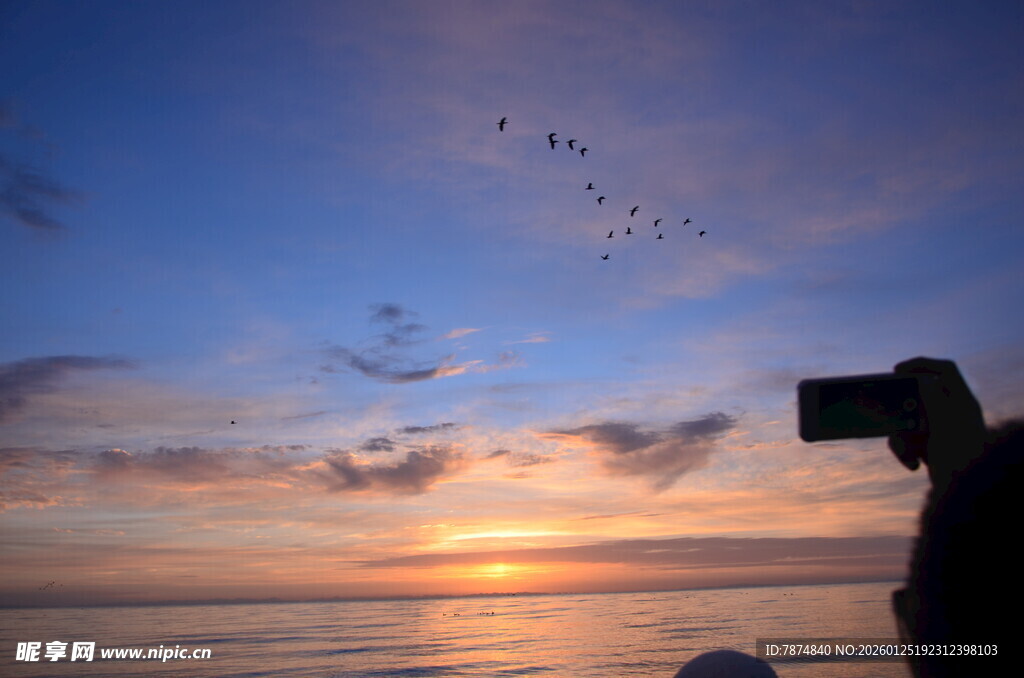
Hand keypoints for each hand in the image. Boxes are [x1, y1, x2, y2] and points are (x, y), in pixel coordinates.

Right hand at [888, 357, 984, 488]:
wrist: (965, 495)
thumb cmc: (960, 459)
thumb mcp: (946, 426)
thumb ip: (935, 399)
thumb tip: (925, 379)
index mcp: (963, 403)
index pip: (945, 370)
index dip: (921, 364)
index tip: (896, 370)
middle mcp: (953, 414)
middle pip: (919, 396)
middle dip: (901, 408)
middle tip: (887, 411)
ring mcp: (941, 431)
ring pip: (909, 420)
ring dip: (901, 437)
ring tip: (907, 453)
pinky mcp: (932, 449)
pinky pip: (909, 440)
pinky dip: (905, 451)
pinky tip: (913, 465)